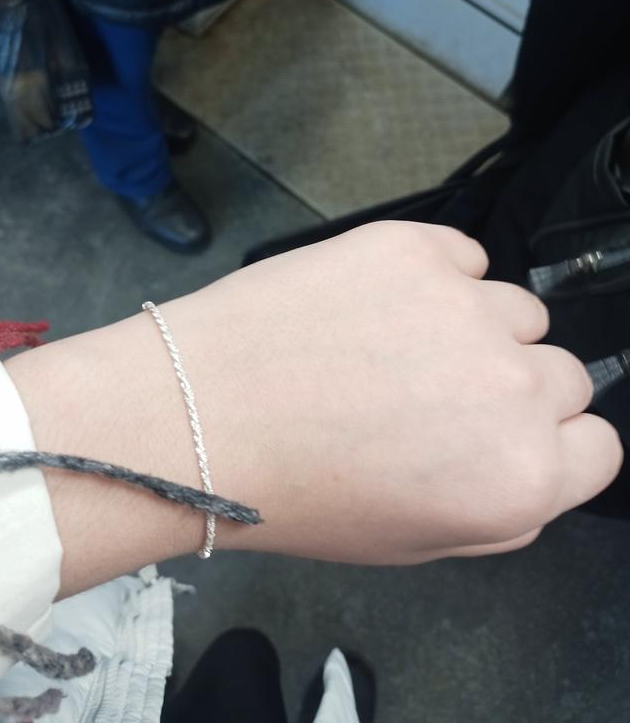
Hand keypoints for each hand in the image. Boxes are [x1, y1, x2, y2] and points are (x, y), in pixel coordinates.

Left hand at [9, 222, 622, 595]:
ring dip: (472, 328)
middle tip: (433, 394)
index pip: (598, 448)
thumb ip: (500, 508)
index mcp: (520, 478)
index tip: (505, 437)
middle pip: (561, 375)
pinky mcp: (416, 247)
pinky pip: (463, 257)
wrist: (199, 414)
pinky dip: (434, 277)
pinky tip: (376, 303)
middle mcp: (513, 389)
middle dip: (510, 388)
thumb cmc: (294, 491)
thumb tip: (531, 464)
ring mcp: (466, 307)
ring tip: (392, 345)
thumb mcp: (413, 542)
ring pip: (514, 311)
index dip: (550, 445)